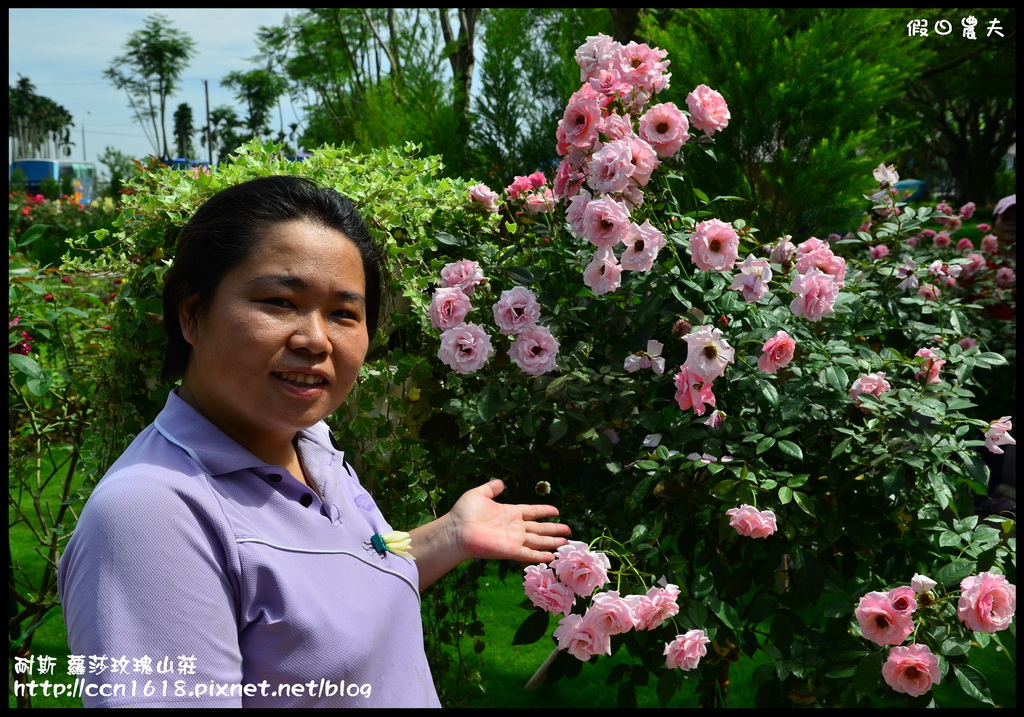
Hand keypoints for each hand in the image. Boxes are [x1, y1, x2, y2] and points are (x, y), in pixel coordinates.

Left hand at [448, 479, 570, 563]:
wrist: (457, 530)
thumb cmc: (465, 512)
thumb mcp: (479, 494)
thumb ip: (491, 488)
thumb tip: (501, 481)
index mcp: (510, 512)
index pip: (532, 511)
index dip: (544, 511)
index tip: (556, 511)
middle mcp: (515, 527)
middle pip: (539, 528)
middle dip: (554, 529)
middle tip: (568, 531)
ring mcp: (514, 539)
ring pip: (538, 541)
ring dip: (551, 542)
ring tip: (565, 543)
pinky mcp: (510, 550)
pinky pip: (529, 554)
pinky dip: (540, 555)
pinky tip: (551, 556)